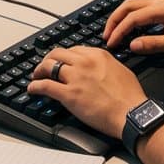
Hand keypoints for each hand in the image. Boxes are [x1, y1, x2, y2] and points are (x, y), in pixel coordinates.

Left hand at [25, 46, 144, 137]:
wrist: (131, 113)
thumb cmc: (130, 97)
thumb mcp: (120, 70)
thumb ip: (106, 65)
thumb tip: (99, 69)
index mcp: (98, 55)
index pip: (73, 49)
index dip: (64, 56)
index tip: (61, 61)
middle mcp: (84, 62)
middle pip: (57, 53)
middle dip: (48, 59)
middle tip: (44, 66)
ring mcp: (75, 77)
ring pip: (48, 66)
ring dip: (39, 71)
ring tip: (36, 76)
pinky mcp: (69, 94)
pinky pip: (45, 86)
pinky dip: (35, 86)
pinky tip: (32, 89)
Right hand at [103, 0, 163, 56]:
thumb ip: (153, 44)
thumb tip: (132, 45)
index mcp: (161, 9)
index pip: (132, 18)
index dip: (119, 30)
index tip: (111, 43)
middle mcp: (159, 2)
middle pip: (128, 5)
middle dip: (114, 20)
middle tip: (106, 35)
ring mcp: (162, 3)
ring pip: (134, 5)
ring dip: (122, 17)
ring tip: (114, 32)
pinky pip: (142, 8)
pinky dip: (131, 16)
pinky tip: (130, 29)